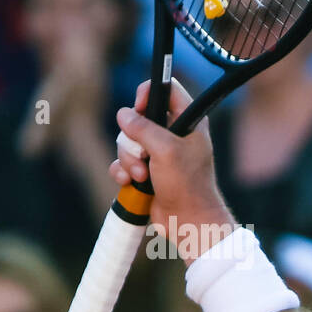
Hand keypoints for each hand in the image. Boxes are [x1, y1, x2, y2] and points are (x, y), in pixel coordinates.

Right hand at [113, 79, 232, 258]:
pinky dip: (123, 171)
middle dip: (133, 138)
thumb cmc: (187, 185)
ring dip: (129, 160)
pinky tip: (130, 183)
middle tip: (144, 155)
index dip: (149, 93)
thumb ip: (143, 128)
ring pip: (126, 141)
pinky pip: (122, 161)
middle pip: (138, 117)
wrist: (188, 221)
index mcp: (188, 122)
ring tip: (142, 176)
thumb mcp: (166, 150)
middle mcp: (173, 134)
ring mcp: (158, 153)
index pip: (167, 89)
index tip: (140, 107)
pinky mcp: (146, 171)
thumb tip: (123, 115)